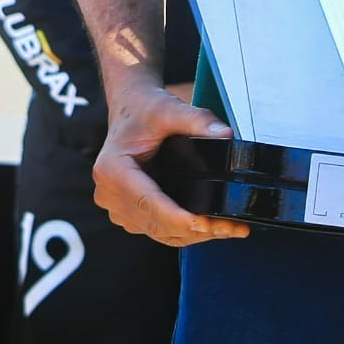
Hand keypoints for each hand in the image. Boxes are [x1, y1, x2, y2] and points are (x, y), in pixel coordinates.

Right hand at [91, 74, 247, 247]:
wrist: (130, 108)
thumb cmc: (145, 109)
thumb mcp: (170, 108)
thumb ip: (198, 119)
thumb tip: (225, 134)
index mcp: (113, 169)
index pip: (148, 203)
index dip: (179, 219)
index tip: (208, 225)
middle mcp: (109, 192)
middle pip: (156, 224)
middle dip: (197, 230)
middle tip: (234, 227)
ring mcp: (117, 206)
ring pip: (160, 233)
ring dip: (195, 236)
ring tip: (231, 229)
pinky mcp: (128, 214)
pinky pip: (158, 231)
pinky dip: (185, 233)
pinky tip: (212, 227)